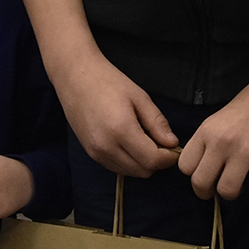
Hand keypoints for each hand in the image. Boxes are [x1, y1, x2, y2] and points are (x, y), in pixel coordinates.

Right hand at [51, 51, 180, 176]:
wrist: (75, 76)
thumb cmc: (108, 81)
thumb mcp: (139, 97)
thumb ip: (157, 123)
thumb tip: (172, 143)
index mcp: (121, 130)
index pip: (152, 160)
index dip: (168, 157)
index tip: (174, 146)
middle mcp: (106, 147)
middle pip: (143, 171)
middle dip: (157, 161)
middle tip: (160, 142)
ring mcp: (96, 152)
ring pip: (130, 172)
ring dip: (142, 162)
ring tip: (143, 140)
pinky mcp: (90, 153)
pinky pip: (116, 167)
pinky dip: (128, 161)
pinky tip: (129, 142)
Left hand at [178, 72, 248, 199]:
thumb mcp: (217, 121)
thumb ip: (207, 144)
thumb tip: (201, 173)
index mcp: (206, 130)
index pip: (184, 166)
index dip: (193, 174)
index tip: (205, 174)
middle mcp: (222, 142)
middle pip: (200, 183)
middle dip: (207, 192)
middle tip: (218, 187)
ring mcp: (246, 152)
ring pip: (227, 192)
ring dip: (233, 193)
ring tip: (241, 182)